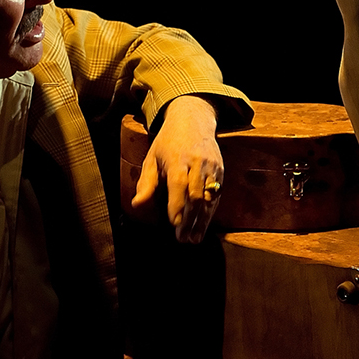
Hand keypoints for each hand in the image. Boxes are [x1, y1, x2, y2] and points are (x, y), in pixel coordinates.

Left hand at [130, 95, 222, 242]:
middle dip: (190, 219)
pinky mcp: (220, 170)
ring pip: (209, 198)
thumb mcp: (152, 158)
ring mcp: (211, 166)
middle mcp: (197, 163)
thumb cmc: (168, 142)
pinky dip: (210, 212)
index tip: (174, 224)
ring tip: (194, 238)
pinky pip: (216, 195)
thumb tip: (137, 204)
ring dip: (202, 220)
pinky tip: (203, 225)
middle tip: (183, 238)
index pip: (179, 184)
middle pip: (196, 195)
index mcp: (177, 158)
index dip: (178, 206)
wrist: (193, 120)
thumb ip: (146, 183)